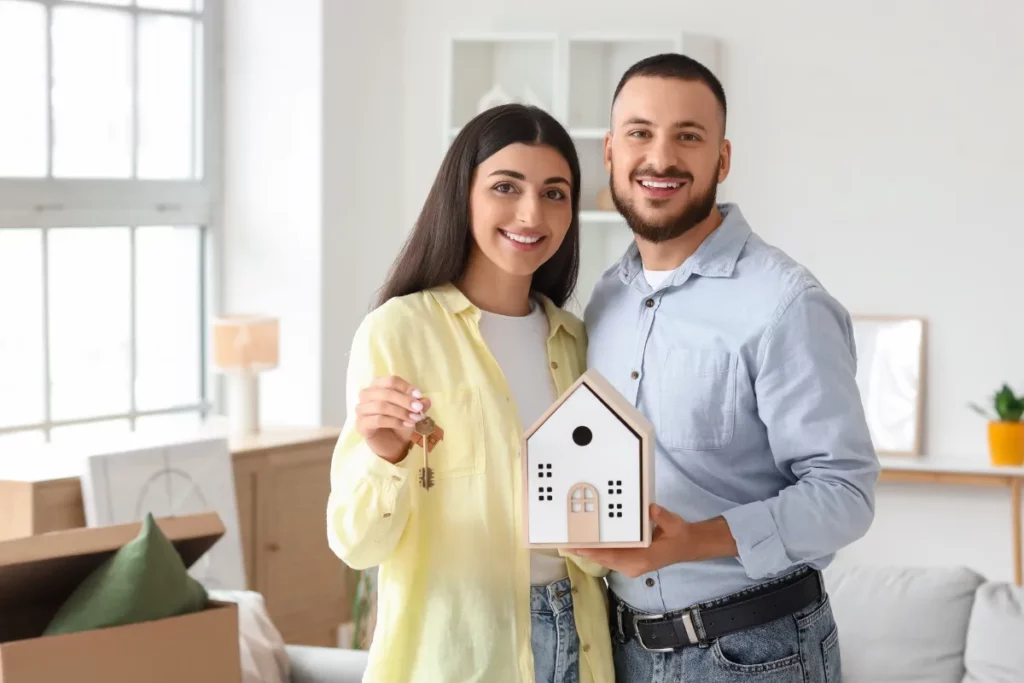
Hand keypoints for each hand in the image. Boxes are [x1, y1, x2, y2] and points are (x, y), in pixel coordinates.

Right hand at [354, 376, 430, 463]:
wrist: (392, 443)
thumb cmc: (400, 422)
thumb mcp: (412, 411)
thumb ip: (419, 404)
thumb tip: (426, 400)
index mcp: (378, 385)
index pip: (391, 381)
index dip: (406, 387)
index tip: (419, 396)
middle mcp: (366, 395)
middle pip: (386, 392)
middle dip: (405, 400)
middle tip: (418, 409)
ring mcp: (361, 410)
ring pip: (381, 406)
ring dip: (400, 412)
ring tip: (414, 419)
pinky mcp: (361, 424)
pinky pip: (378, 420)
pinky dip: (394, 422)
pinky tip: (404, 425)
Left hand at [573, 504, 737, 577]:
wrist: (687, 546)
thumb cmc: (680, 535)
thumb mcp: (675, 525)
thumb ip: (663, 517)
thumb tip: (651, 508)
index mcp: (644, 559)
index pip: (614, 556)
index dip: (595, 552)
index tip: (578, 547)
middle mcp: (634, 566)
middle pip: (604, 559)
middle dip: (585, 552)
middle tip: (564, 542)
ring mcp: (631, 566)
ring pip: (605, 560)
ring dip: (588, 552)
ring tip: (569, 542)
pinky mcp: (629, 562)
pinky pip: (609, 557)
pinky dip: (596, 551)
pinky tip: (585, 543)